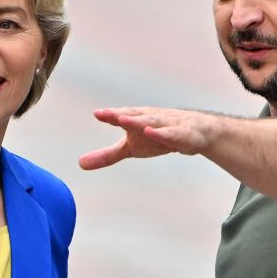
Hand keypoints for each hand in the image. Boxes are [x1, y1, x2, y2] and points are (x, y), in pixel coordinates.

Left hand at [78, 107, 220, 169]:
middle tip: (104, 113)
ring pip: (152, 122)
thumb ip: (106, 155)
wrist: (196, 133)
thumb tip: (80, 164)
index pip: (121, 116)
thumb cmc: (156, 136)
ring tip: (124, 120)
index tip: (97, 113)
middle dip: (119, 115)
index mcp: (136, 120)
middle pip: (133, 116)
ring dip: (138, 121)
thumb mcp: (130, 148)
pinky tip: (153, 133)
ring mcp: (167, 124)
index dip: (110, 115)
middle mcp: (150, 118)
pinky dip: (163, 133)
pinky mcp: (183, 134)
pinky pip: (173, 134)